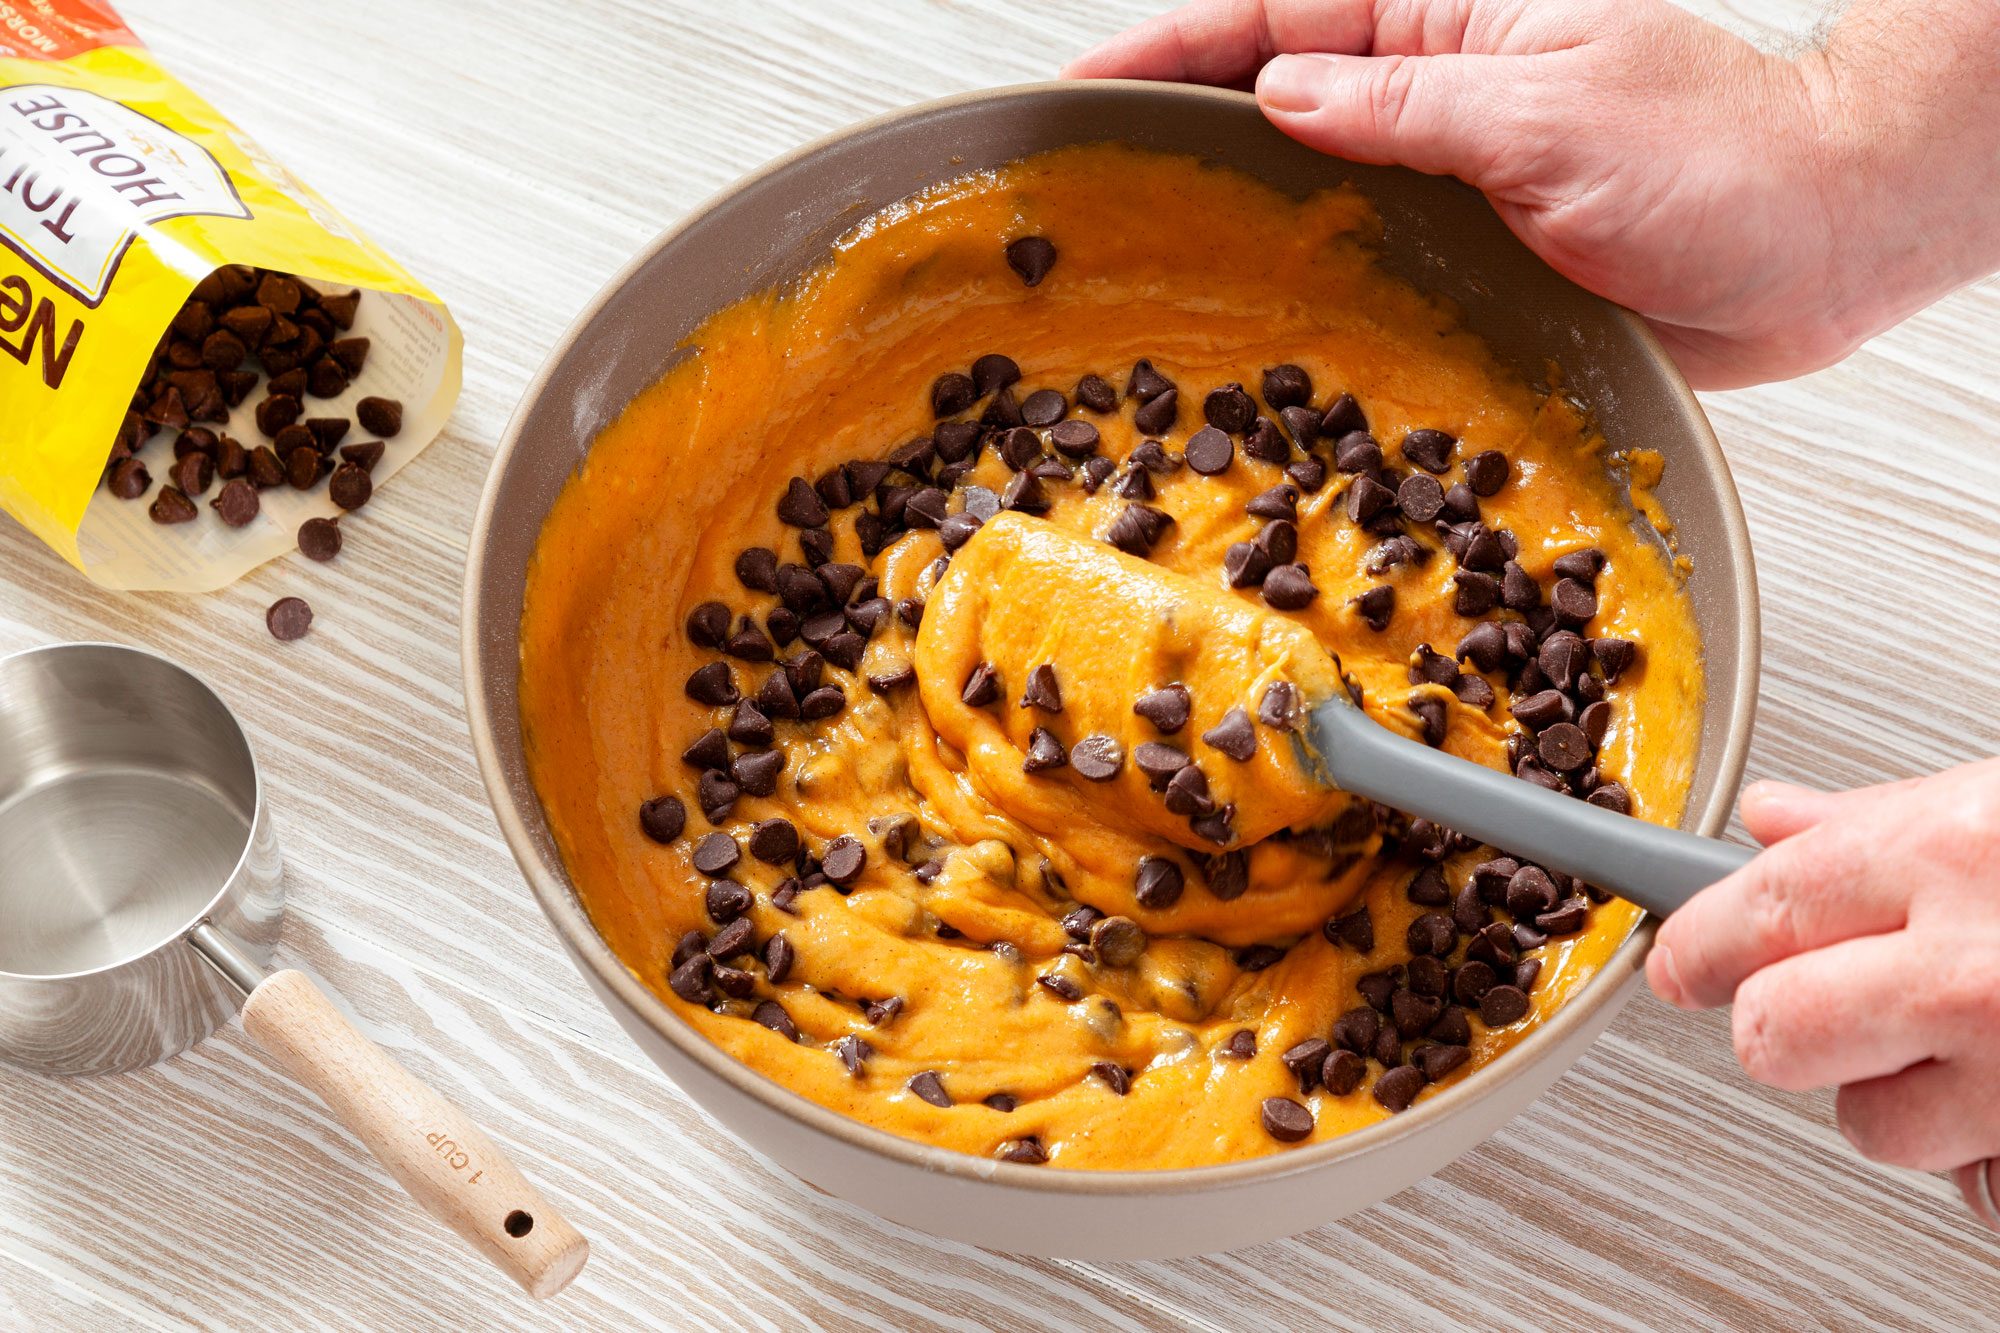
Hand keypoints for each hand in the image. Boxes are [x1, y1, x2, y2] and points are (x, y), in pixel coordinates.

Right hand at [1064, 0, 1999, 389]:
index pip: (1275, 17)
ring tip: (1125, 254)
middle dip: (1168, 129)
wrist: (1811, 248)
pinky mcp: (1456, 260)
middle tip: (1074, 180)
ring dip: (1217, 216)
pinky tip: (1238, 321)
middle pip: (1264, 98)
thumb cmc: (1720, 158)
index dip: (1170, 50)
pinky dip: (1289, 290)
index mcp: (1447, 19)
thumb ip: (1409, 106)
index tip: (1083, 90)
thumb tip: (1281, 94)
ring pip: (1296, 189)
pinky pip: (1350, 265)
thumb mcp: (1551, 113)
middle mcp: (1429, 95)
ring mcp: (1436, 180)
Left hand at [1648, 765, 1999, 1228]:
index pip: (1755, 909)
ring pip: (1872, 1125)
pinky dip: (1977, 1145)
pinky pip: (1969, 1179)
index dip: (1698, 943)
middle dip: (1778, 1022)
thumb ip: (1886, 820)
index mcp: (1949, 855)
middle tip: (1818, 1001)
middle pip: (1773, 1032)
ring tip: (1966, 1037)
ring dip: (1897, 1095)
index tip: (1676, 963)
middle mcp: (1970, 969)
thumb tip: (1775, 819)